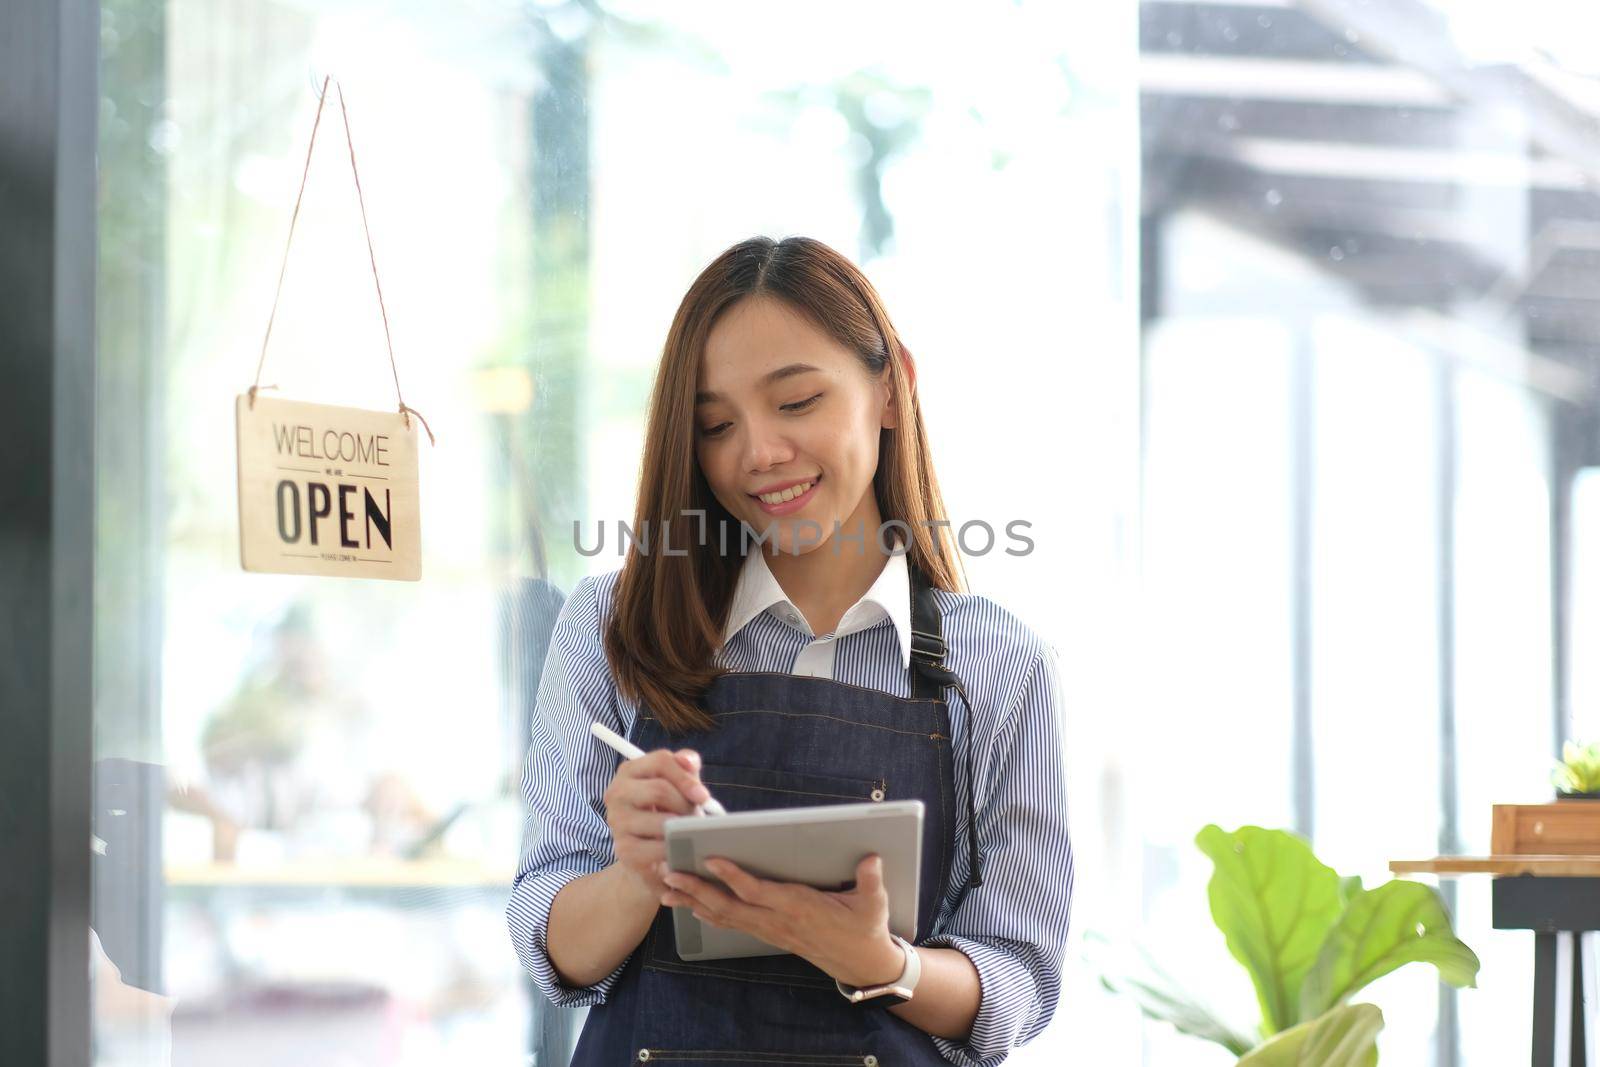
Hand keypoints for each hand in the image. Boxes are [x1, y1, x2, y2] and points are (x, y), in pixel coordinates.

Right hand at [602, 748, 710, 897]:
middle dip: (686, 805)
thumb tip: (688, 761)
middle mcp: (617, 792)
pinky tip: (680, 848)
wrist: (648, 855)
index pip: (661, 761)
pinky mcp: (624, 848)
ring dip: (683, 828)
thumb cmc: (666, 811)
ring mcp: (617, 821)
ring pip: (661, 820)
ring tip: (690, 833)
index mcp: (630, 770)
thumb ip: (685, 765)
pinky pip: (658, 847)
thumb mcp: (678, 784)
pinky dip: (675, 849)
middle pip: (659, 790)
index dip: (686, 777)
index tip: (703, 796)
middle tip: (698, 818)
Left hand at [658, 854, 905, 988]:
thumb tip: (872, 859)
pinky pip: (732, 924)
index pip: (758, 892)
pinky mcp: (769, 934)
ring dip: (693, 901)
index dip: (733, 876)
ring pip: (725, 916)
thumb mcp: (874, 904)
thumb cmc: (865, 928)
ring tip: (666, 889)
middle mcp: (778, 920)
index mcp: (799, 907)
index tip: (711, 858)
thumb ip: (870, 881)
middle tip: (668, 873)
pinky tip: (691, 906)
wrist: (861, 963)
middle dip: (696, 889)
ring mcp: (771, 930)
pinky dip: (708, 915)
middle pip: (729, 906)